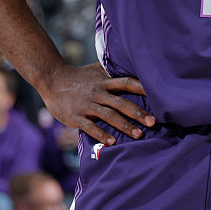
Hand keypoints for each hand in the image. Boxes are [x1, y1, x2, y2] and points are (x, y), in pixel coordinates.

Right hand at [39, 63, 154, 146]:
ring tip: (138, 135)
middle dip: (137, 113)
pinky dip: (102, 135)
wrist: (52, 80)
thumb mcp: (95, 69)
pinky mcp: (76, 116)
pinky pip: (90, 127)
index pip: (126, 83)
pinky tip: (112, 142)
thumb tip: (132, 67)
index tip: (158, 95)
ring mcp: (87, 105)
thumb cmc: (78, 76)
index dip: (142, 88)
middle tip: (153, 122)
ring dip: (124, 126)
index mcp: (104, 81)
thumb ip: (112, 71)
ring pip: (108, 116)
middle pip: (120, 102)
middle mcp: (97, 92)